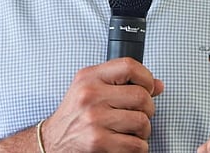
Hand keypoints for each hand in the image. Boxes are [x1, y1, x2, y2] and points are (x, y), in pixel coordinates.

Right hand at [42, 58, 164, 152]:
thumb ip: (122, 84)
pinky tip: (125, 143)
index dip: (146, 77)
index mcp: (89, 78)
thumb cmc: (75, 116)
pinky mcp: (98, 142)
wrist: (52, 142)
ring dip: (143, 131)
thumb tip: (157, 85)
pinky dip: (137, 147)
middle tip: (139, 114)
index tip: (147, 88)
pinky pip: (137, 145)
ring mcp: (94, 119)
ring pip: (143, 122)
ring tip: (131, 130)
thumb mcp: (91, 90)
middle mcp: (91, 96)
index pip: (129, 66)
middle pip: (141, 96)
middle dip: (148, 109)